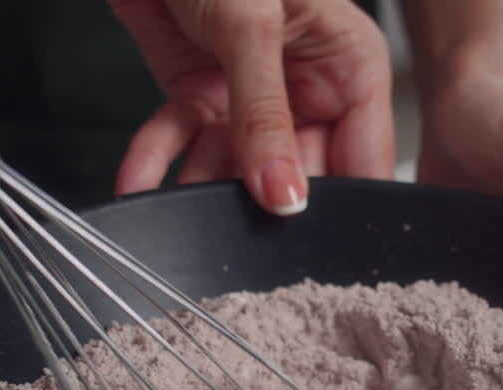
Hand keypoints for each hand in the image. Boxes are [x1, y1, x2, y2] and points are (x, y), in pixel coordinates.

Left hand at [109, 0, 393, 214]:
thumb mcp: (251, 27)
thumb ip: (265, 117)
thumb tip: (285, 196)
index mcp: (352, 69)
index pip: (365, 162)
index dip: (340, 209)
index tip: (310, 249)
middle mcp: (308, 89)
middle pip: (296, 176)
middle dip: (260, 206)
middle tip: (234, 237)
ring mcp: (253, 97)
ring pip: (234, 170)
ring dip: (199, 192)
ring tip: (176, 213)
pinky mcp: (202, 95)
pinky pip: (183, 143)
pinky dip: (157, 162)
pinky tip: (138, 184)